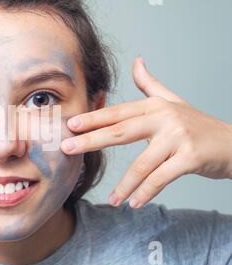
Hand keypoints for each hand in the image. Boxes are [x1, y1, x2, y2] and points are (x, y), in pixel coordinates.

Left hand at [61, 57, 231, 208]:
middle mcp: (165, 118)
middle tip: (67, 149)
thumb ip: (151, 84)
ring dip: (123, 185)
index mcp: (155, 106)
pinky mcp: (191, 158)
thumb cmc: (198, 124)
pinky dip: (146, 192)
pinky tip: (133, 203)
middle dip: (90, 141)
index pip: (117, 113)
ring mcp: (178, 138)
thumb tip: (137, 61)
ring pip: (142, 164)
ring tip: (111, 200)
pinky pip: (161, 178)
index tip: (70, 125)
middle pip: (120, 131)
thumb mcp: (173, 101)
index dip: (92, 118)